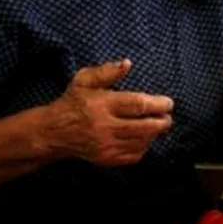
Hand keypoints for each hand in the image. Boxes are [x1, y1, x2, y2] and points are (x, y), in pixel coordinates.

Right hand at [43, 59, 173, 165]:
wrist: (54, 132)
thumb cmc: (73, 102)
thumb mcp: (84, 81)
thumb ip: (106, 72)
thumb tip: (127, 63)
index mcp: (101, 105)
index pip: (138, 105)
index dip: (158, 104)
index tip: (168, 103)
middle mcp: (104, 127)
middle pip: (145, 127)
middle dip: (162, 122)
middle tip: (168, 117)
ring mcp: (106, 146)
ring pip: (142, 142)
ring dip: (155, 134)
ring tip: (157, 125)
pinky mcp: (106, 159)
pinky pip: (135, 155)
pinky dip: (144, 146)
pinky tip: (144, 137)